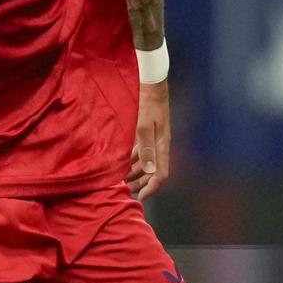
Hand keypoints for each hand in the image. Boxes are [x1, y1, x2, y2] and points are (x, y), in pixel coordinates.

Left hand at [128, 79, 170, 199]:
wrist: (150, 84)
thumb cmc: (147, 103)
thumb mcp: (144, 126)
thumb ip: (145, 148)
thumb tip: (149, 170)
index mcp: (162, 146)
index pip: (161, 173)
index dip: (152, 187)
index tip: (141, 197)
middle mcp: (158, 145)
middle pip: (153, 171)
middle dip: (141, 183)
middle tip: (126, 191)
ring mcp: (152, 139)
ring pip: (145, 162)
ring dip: (135, 173)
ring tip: (121, 181)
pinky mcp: (144, 133)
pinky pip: (139, 152)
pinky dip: (131, 160)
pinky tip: (120, 164)